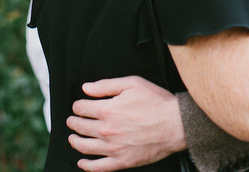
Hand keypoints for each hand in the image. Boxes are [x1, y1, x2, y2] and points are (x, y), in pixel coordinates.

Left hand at [67, 76, 185, 170]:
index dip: (77, 106)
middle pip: (80, 127)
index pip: (81, 109)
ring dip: (74, 141)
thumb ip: (106, 85)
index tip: (78, 106)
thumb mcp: (132, 84)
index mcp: (108, 110)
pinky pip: (98, 167)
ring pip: (84, 147)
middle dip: (73, 122)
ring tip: (73, 138)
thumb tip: (86, 88)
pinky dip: (86, 166)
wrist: (175, 125)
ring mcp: (113, 148)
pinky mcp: (122, 162)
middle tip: (72, 120)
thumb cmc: (157, 102)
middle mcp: (107, 130)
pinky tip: (82, 163)